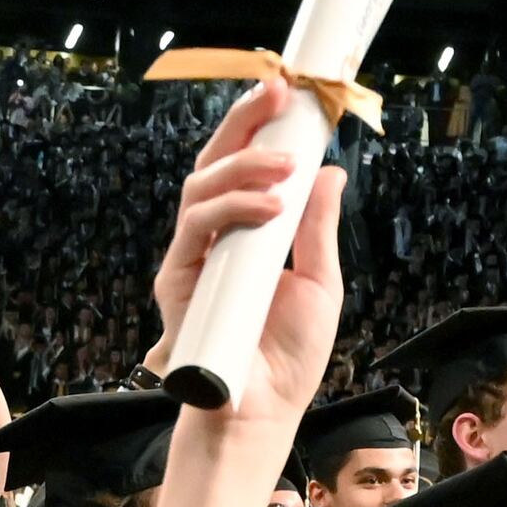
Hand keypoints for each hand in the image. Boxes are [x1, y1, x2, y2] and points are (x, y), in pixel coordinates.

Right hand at [144, 76, 345, 432]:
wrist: (263, 411)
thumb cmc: (288, 357)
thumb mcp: (320, 281)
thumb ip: (317, 227)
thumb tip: (330, 171)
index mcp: (245, 234)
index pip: (244, 168)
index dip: (260, 128)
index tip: (288, 95)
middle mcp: (213, 240)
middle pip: (215, 164)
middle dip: (243, 124)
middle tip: (276, 95)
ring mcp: (191, 258)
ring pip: (201, 188)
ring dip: (244, 167)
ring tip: (287, 168)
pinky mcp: (176, 281)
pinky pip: (196, 229)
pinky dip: (232, 210)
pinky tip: (270, 207)